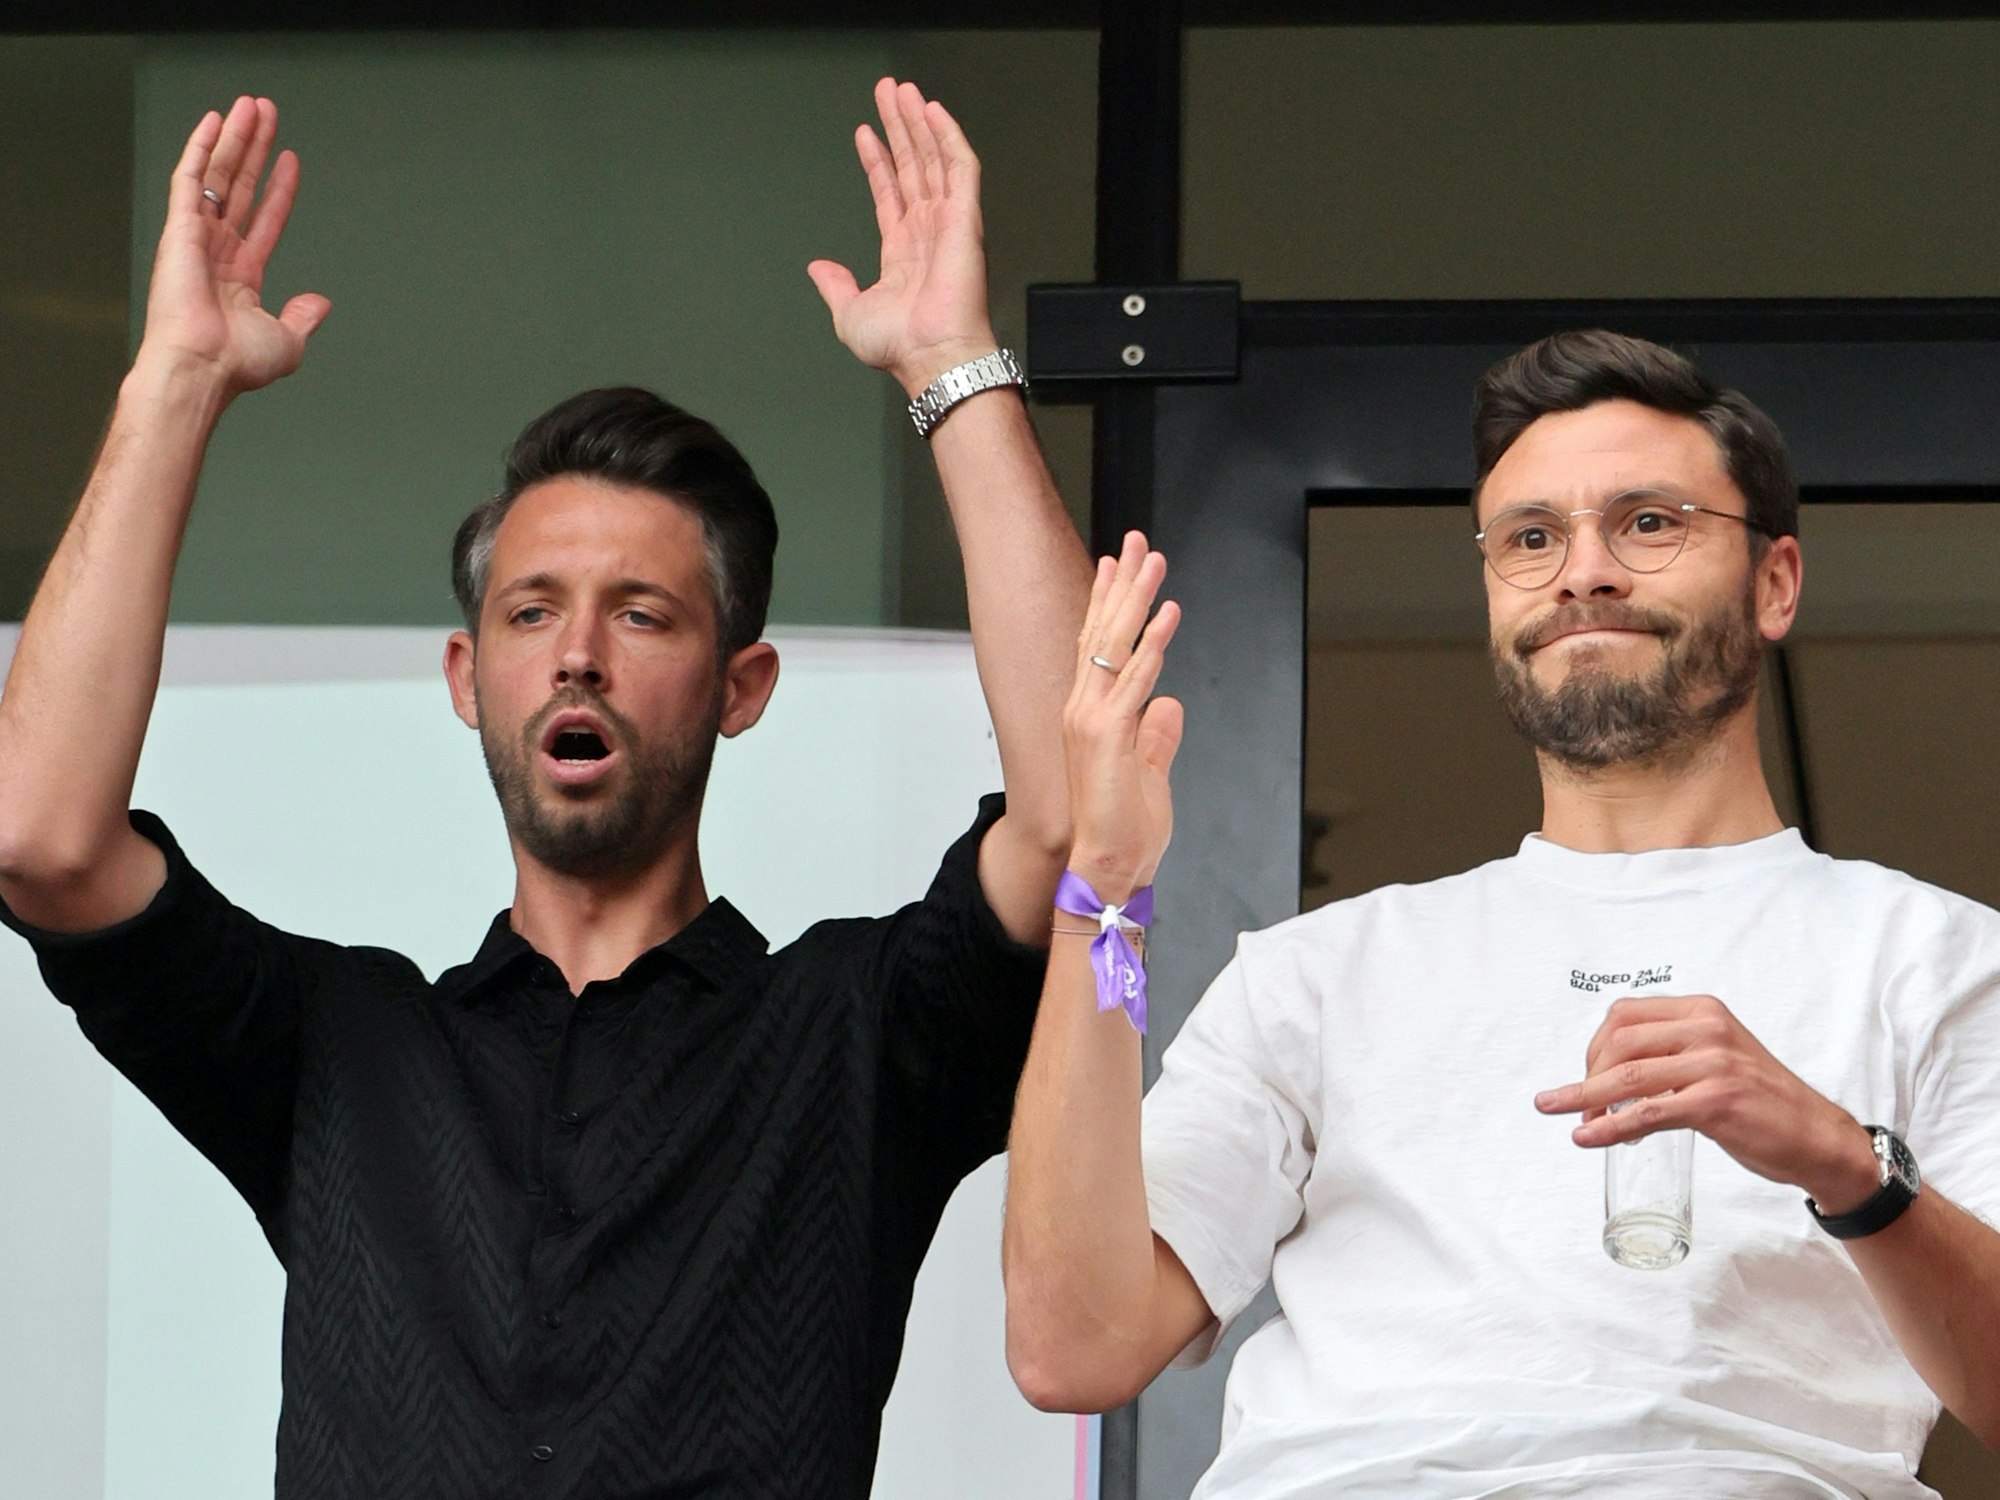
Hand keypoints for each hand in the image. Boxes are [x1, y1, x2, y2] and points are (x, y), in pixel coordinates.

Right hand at [137, 96, 330, 394]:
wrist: (203, 367)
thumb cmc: (236, 364)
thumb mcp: (287, 342)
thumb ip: (303, 317)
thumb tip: (321, 303)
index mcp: (240, 276)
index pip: (264, 219)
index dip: (279, 189)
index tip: (290, 160)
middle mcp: (216, 252)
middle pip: (239, 186)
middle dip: (255, 149)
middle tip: (267, 113)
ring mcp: (195, 237)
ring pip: (218, 174)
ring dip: (236, 138)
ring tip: (251, 105)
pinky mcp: (178, 228)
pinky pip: (189, 178)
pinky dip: (201, 147)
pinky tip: (215, 121)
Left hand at [807, 77, 996, 397]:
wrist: (931, 357)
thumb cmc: (902, 348)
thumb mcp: (849, 315)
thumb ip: (835, 286)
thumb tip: (819, 269)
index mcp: (903, 253)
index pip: (890, 193)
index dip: (877, 161)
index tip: (866, 133)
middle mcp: (928, 233)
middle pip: (912, 166)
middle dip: (899, 127)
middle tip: (887, 93)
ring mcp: (948, 222)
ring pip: (934, 158)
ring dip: (919, 122)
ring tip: (903, 91)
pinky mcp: (965, 217)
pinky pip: (960, 167)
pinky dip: (948, 137)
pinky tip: (934, 112)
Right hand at [1063, 533, 1183, 904]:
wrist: (1108, 865)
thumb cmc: (1126, 828)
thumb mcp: (1149, 772)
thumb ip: (1156, 736)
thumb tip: (1170, 706)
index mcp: (1089, 715)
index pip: (1095, 646)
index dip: (1106, 602)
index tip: (1116, 565)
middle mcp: (1082, 708)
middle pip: (1101, 632)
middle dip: (1121, 584)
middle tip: (1137, 542)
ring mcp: (1092, 719)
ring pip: (1115, 645)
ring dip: (1138, 599)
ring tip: (1155, 561)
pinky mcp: (1110, 734)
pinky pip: (1136, 679)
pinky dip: (1153, 644)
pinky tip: (1168, 614)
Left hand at [1534, 994, 1881, 1212]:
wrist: (1817, 1138)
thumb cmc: (1761, 1102)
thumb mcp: (1716, 1059)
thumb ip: (1671, 1054)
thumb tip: (1610, 1077)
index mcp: (1703, 1011)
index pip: (1625, 1015)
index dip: (1595, 1047)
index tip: (1587, 1076)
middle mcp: (1707, 1029)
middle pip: (1619, 1042)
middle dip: (1588, 1075)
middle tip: (1577, 1105)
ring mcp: (1714, 1064)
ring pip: (1628, 1077)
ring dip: (1585, 1098)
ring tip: (1565, 1116)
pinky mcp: (1717, 1102)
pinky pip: (1647, 1112)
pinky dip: (1610, 1126)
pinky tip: (1590, 1138)